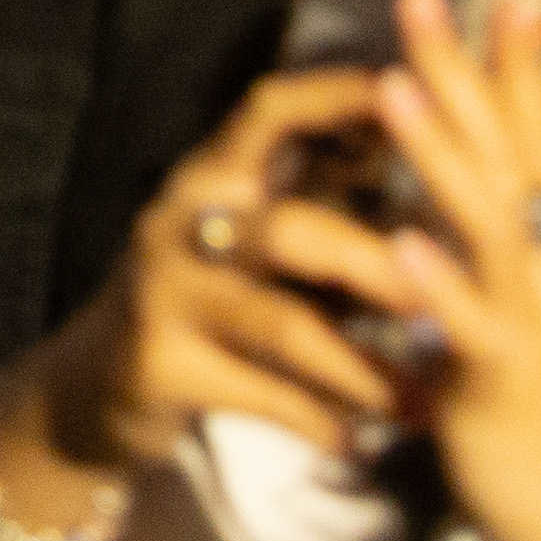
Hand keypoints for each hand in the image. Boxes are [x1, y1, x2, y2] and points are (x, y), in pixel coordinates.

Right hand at [84, 66, 426, 474]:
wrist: (95, 385)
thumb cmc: (214, 297)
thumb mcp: (260, 236)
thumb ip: (332, 199)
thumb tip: (445, 153)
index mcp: (212, 176)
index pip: (269, 111)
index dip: (339, 97)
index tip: (418, 96)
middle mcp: (180, 223)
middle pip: (291, 230)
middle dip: (375, 268)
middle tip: (443, 306)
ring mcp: (164, 295)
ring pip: (283, 326)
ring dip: (363, 369)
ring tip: (422, 403)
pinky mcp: (158, 366)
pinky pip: (260, 397)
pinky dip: (319, 423)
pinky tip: (358, 444)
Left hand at [353, 0, 540, 540]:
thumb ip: (516, 259)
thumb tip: (487, 194)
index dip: (523, 64)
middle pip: (513, 154)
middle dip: (466, 71)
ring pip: (488, 226)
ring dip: (441, 152)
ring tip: (392, 87)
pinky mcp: (507, 387)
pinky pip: (470, 330)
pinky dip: (438, 286)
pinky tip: (399, 246)